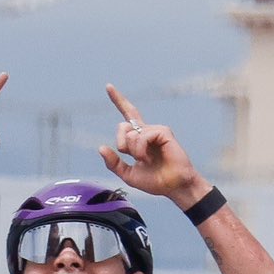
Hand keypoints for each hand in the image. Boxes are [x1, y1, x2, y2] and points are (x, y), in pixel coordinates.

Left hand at [97, 85, 208, 205]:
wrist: (173, 186)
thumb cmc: (155, 181)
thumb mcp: (128, 174)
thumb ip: (114, 163)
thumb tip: (101, 148)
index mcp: (139, 139)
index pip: (128, 115)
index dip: (118, 100)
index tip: (108, 86)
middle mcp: (147, 131)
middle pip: (122, 126)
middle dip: (122, 144)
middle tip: (136, 158)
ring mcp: (155, 130)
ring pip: (131, 134)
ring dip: (134, 151)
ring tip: (147, 160)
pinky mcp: (163, 131)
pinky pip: (142, 135)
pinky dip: (141, 149)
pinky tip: (149, 157)